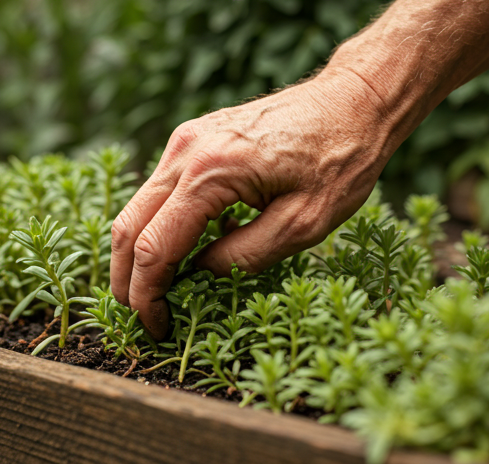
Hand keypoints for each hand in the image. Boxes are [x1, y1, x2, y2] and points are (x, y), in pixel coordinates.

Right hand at [110, 70, 399, 339]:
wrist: (352, 101)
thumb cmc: (340, 159)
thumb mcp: (303, 224)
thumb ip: (244, 256)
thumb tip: (199, 274)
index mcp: (210, 173)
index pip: (153, 248)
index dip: (147, 295)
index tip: (155, 327)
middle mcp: (185, 152)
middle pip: (128, 227)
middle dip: (128, 280)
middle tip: (144, 316)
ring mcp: (186, 141)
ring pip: (138, 209)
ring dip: (139, 255)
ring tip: (157, 292)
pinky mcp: (194, 141)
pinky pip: (162, 193)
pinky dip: (158, 228)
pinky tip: (180, 253)